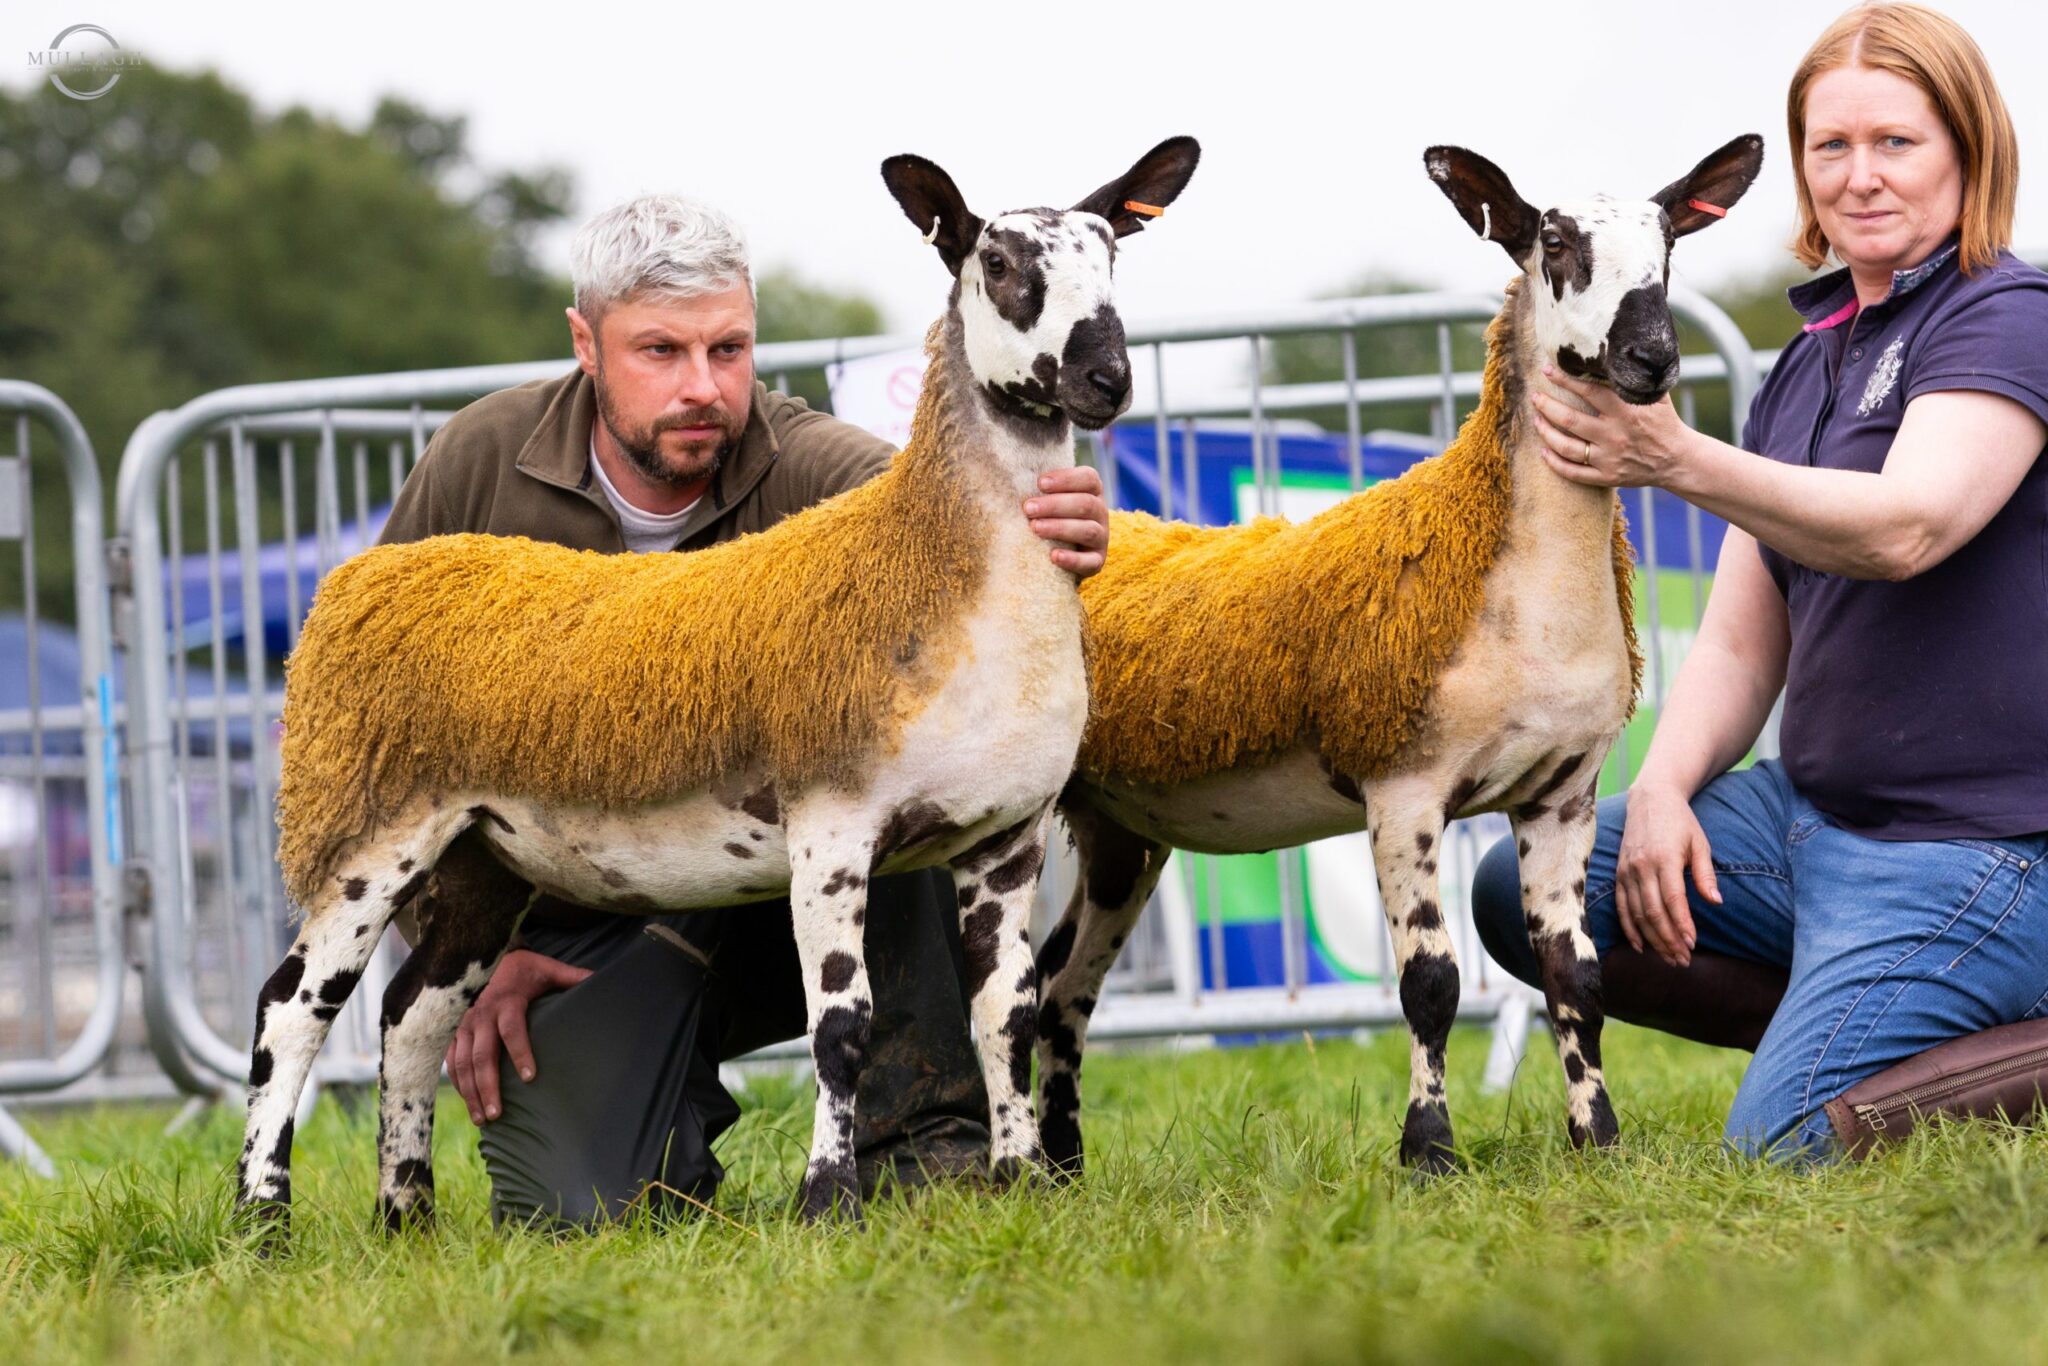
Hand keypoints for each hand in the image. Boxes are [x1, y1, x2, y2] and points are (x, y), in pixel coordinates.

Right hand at [444, 949, 591, 1123]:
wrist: (485, 956)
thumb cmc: (523, 969)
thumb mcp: (548, 969)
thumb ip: (572, 977)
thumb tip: (600, 980)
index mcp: (507, 1001)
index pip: (512, 1029)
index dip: (520, 1052)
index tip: (530, 1077)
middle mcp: (481, 1015)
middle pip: (482, 1055)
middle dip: (488, 1086)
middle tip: (497, 1113)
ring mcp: (463, 1024)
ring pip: (462, 1063)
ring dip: (470, 1092)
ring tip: (482, 1119)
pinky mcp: (453, 1031)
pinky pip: (451, 1060)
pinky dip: (457, 1083)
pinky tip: (468, 1103)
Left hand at [1024, 465, 1110, 577]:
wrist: (1055, 554)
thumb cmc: (1046, 516)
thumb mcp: (1046, 498)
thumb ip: (1037, 487)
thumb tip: (1005, 470)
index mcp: (1091, 492)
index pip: (1089, 478)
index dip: (1066, 479)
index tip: (1040, 483)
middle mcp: (1100, 513)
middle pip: (1086, 504)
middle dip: (1055, 505)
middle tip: (1028, 508)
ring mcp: (1101, 538)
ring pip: (1088, 530)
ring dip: (1060, 528)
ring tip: (1035, 528)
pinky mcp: (1096, 562)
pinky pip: (1089, 561)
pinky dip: (1072, 559)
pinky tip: (1053, 556)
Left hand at [1529, 366, 1693, 489]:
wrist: (1678, 459)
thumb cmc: (1664, 422)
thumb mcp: (1655, 396)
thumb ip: (1635, 378)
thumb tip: (1619, 353)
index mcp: (1626, 411)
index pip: (1589, 392)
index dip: (1565, 380)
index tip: (1547, 371)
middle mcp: (1614, 435)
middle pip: (1570, 419)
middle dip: (1547, 406)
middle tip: (1534, 397)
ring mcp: (1608, 458)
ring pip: (1566, 447)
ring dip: (1546, 432)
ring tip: (1536, 420)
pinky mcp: (1607, 477)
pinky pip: (1573, 473)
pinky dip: (1554, 463)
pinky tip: (1543, 451)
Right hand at [1615, 785, 1721, 967]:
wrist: (1650, 799)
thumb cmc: (1680, 822)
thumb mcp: (1700, 843)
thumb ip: (1705, 874)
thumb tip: (1716, 902)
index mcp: (1664, 859)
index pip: (1672, 900)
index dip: (1681, 924)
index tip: (1692, 944)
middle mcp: (1641, 867)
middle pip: (1653, 912)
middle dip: (1668, 940)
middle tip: (1683, 960)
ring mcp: (1626, 871)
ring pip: (1636, 914)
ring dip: (1652, 939)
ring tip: (1669, 958)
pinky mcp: (1619, 874)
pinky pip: (1621, 907)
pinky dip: (1629, 928)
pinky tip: (1641, 946)